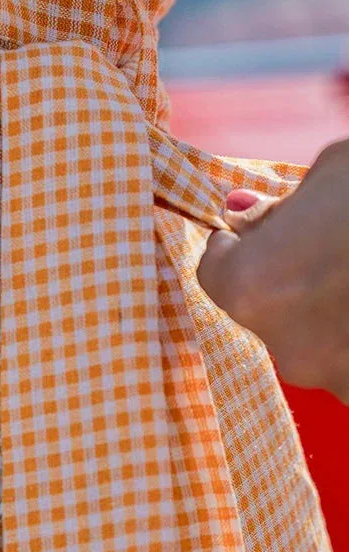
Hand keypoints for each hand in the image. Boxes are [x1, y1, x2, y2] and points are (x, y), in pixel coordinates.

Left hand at [197, 138, 348, 402]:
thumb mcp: (329, 175)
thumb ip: (279, 206)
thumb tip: (244, 216)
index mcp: (251, 287)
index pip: (215, 269)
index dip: (237, 242)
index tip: (260, 224)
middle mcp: (284, 346)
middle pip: (265, 309)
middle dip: (288, 278)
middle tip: (331, 245)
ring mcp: (336, 377)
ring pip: (315, 340)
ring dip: (331, 312)